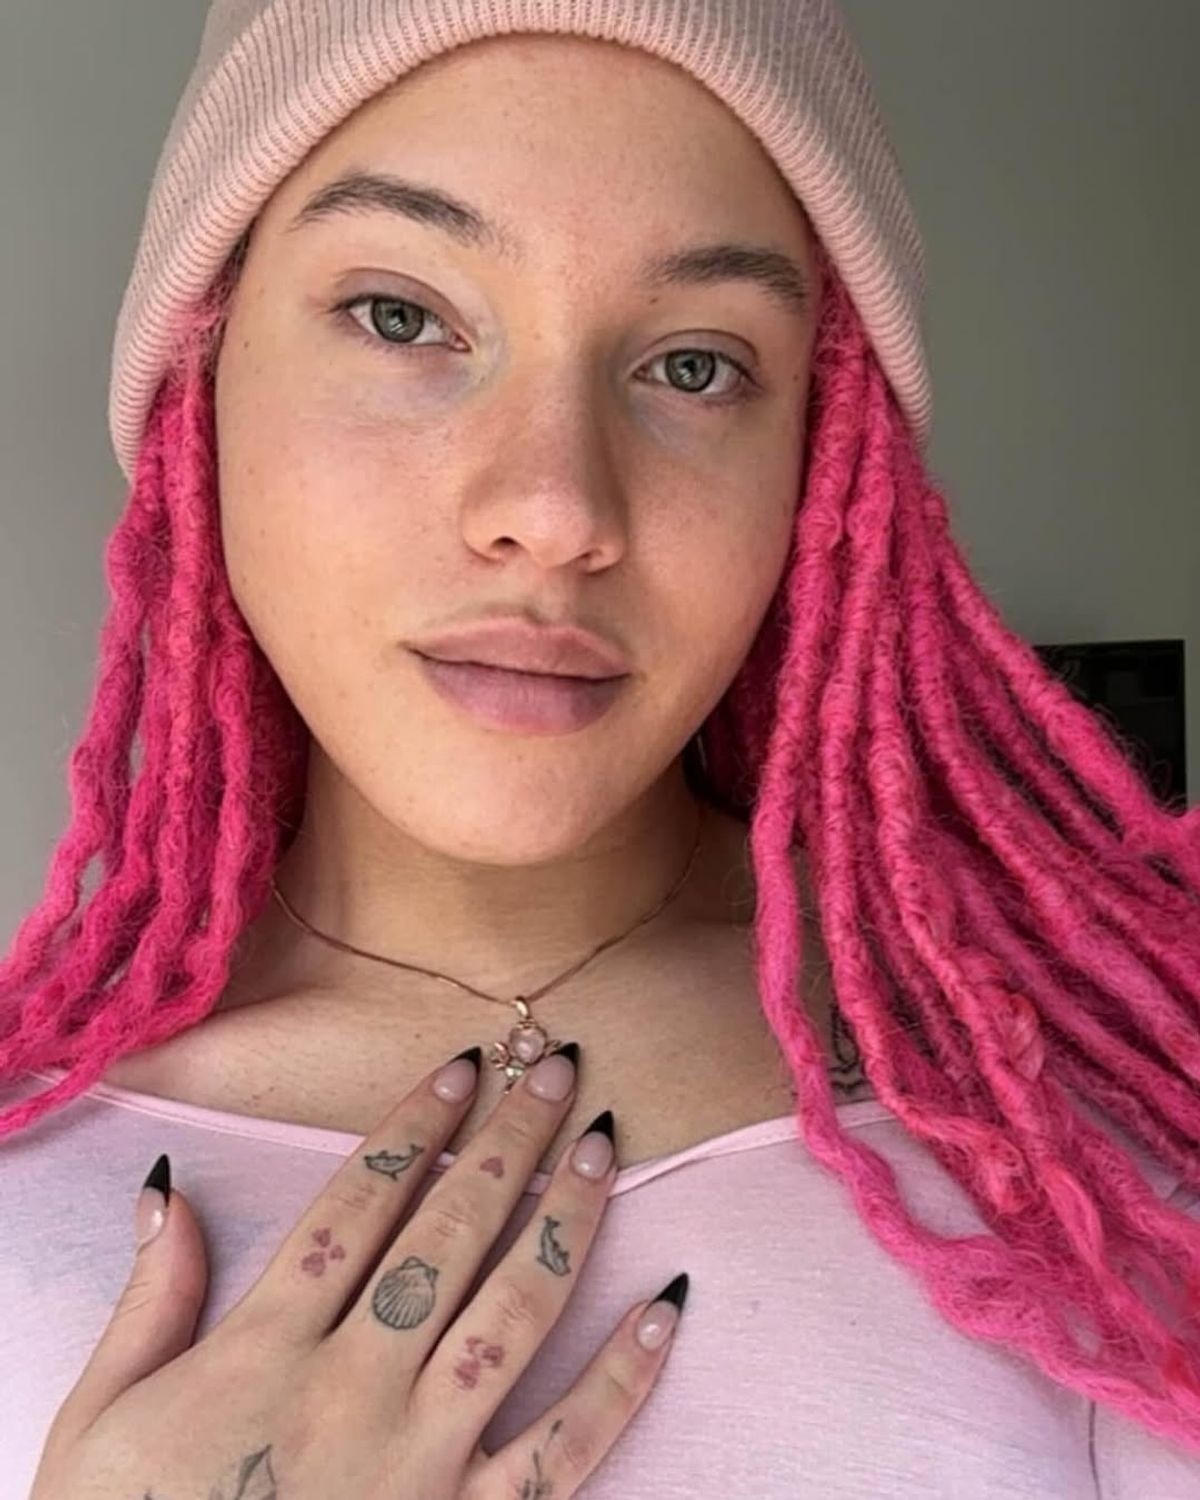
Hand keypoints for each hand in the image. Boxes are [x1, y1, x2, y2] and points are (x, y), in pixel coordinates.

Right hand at [30, 1043, 685, 1497]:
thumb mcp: (100, 1422)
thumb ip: (149, 1303)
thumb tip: (168, 1191)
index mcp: (265, 1350)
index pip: (357, 1206)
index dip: (414, 1127)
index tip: (463, 1068)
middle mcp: (353, 1389)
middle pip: (448, 1235)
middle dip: (509, 1141)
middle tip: (557, 1071)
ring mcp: (419, 1462)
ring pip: (513, 1315)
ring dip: (566, 1222)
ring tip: (605, 1149)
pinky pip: (563, 1451)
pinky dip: (621, 1381)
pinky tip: (663, 1309)